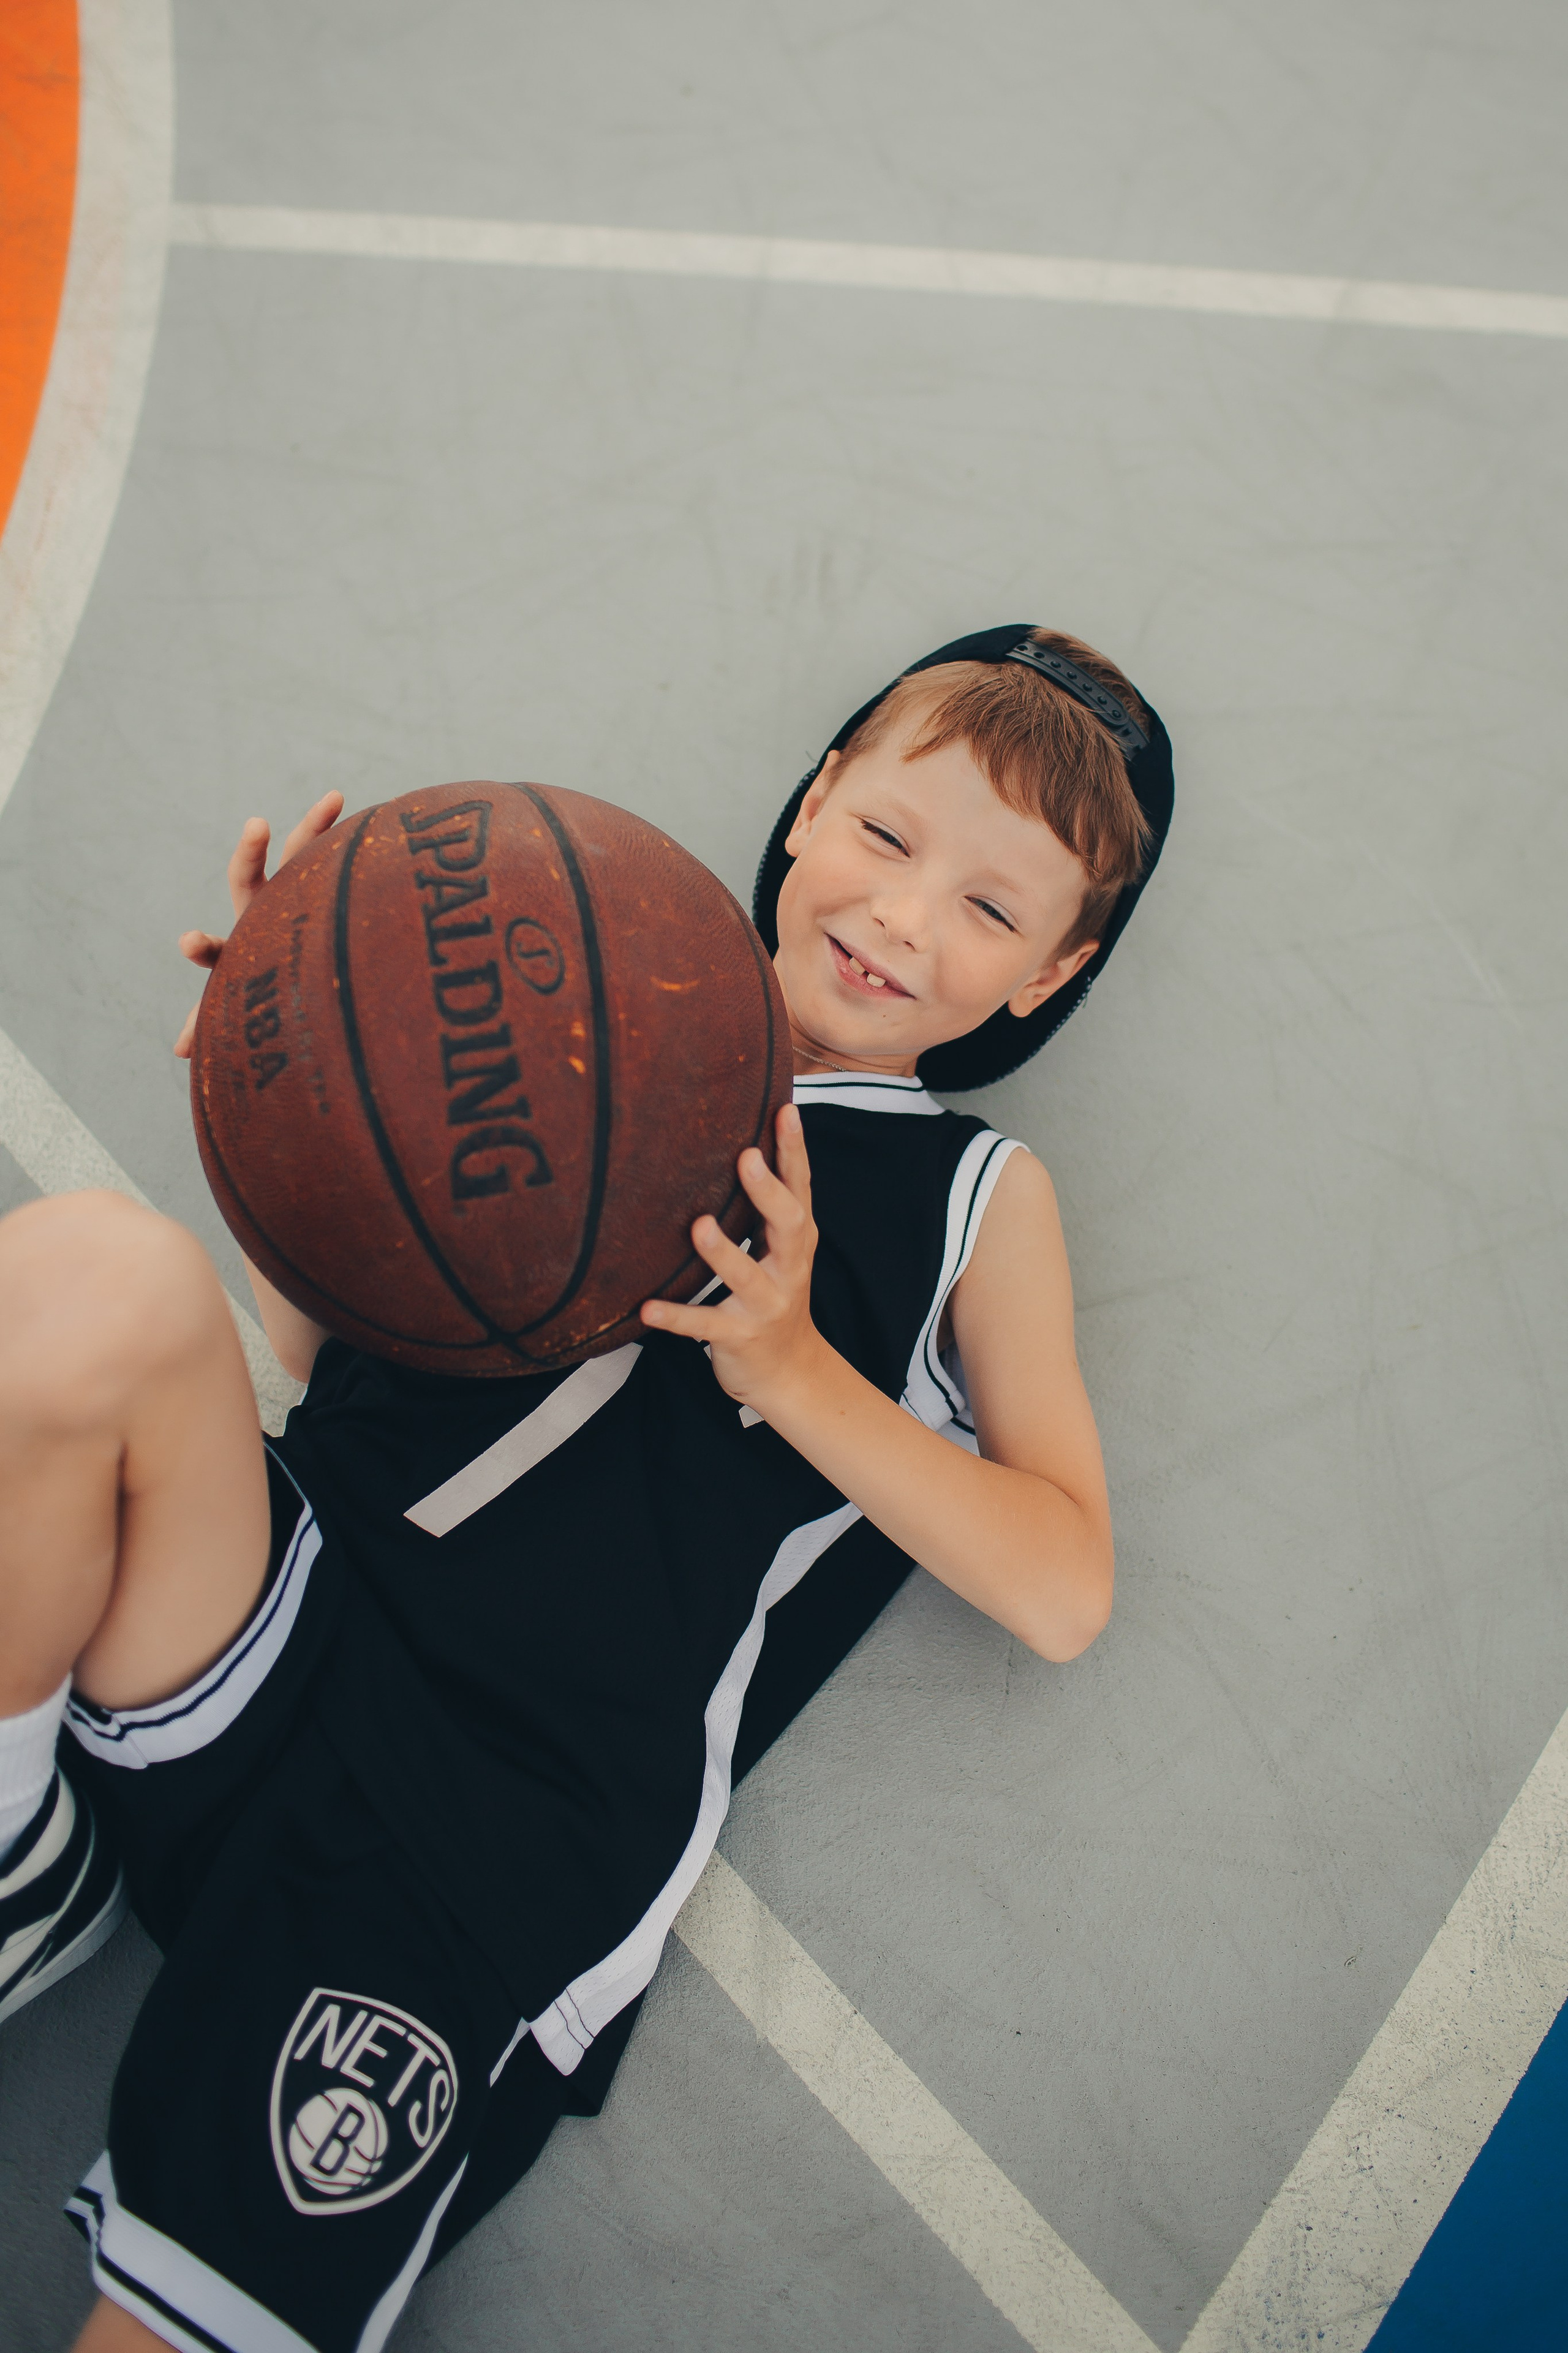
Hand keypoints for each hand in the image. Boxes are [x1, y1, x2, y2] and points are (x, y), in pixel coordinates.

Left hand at [173, 793, 343, 1057]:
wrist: (309, 977)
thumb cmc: (276, 995)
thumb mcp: (250, 1007)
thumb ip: (216, 1025)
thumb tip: (178, 1051)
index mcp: (242, 946)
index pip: (217, 948)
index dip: (203, 945)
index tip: (190, 941)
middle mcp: (263, 911)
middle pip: (250, 878)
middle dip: (249, 852)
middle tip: (257, 824)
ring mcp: (296, 893)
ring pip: (301, 855)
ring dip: (316, 825)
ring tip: (336, 797)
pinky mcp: (326, 885)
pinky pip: (339, 858)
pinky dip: (354, 838)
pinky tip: (379, 819)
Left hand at [639, 1104, 823, 1417]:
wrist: (788, 1373)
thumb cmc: (774, 1296)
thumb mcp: (781, 1252)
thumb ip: (767, 1209)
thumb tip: (746, 1144)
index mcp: (796, 1242)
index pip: (800, 1189)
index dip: (795, 1150)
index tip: (785, 1110)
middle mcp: (788, 1269)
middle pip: (788, 1224)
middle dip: (768, 1192)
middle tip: (747, 1157)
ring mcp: (766, 1305)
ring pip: (746, 1276)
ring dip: (722, 1251)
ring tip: (699, 1225)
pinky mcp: (739, 1336)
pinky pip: (705, 1325)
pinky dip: (676, 1317)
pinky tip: (646, 1309)